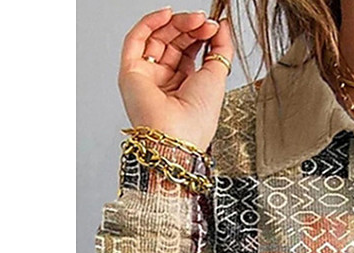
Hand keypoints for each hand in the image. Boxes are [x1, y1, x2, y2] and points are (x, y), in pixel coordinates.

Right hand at [117, 7, 234, 150]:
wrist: (177, 135)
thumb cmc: (197, 119)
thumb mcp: (218, 77)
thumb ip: (222, 49)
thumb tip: (223, 26)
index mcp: (185, 88)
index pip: (188, 52)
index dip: (200, 36)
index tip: (214, 26)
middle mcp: (164, 82)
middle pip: (172, 43)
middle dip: (189, 28)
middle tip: (203, 21)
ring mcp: (146, 76)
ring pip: (156, 38)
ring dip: (175, 23)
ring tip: (193, 18)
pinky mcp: (130, 72)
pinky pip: (136, 40)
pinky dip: (150, 23)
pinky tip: (167, 14)